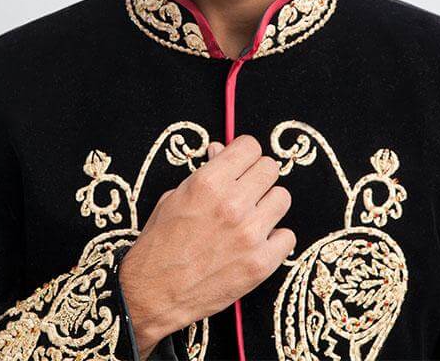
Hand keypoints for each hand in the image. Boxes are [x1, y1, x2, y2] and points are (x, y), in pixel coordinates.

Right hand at [117, 134, 294, 353]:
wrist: (152, 294)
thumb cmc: (160, 244)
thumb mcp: (174, 197)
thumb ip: (205, 172)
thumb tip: (221, 150)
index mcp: (208, 182)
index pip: (249, 146)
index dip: (244, 154)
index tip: (241, 164)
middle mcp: (232, 203)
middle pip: (270, 168)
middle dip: (258, 176)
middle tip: (247, 191)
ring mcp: (249, 234)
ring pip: (282, 198)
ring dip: (268, 205)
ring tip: (252, 217)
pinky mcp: (260, 263)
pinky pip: (287, 236)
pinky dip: (275, 240)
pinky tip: (257, 244)